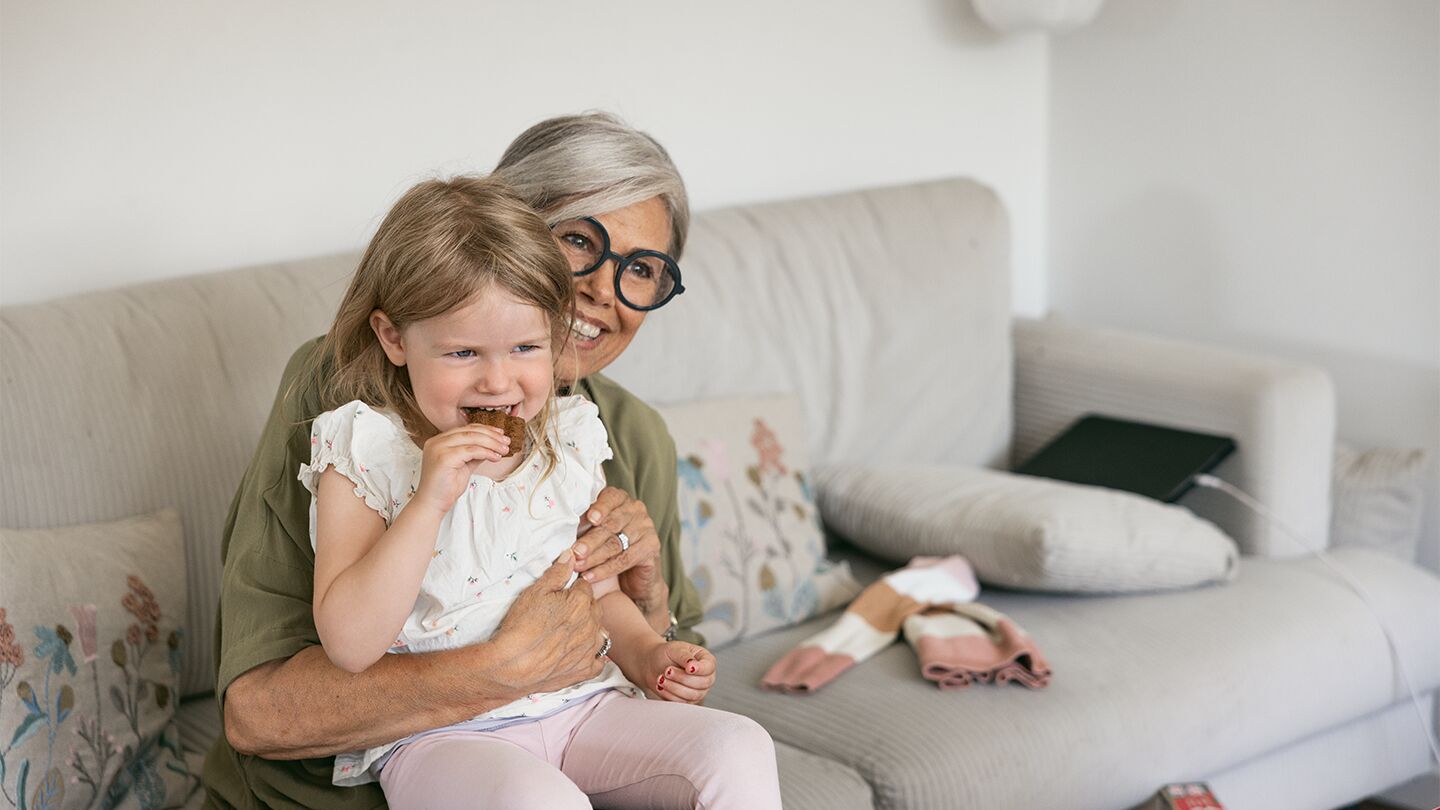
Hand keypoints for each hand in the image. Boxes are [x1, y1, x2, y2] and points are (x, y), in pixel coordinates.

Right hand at [411, 425, 510, 514]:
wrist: (432, 504)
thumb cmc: (446, 487)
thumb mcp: (464, 466)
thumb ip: (474, 454)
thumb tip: (492, 445)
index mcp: (439, 441)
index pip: (465, 429)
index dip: (485, 429)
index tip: (500, 434)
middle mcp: (437, 441)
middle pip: (470, 431)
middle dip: (491, 435)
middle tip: (506, 441)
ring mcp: (439, 448)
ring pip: (472, 438)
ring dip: (492, 443)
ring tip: (504, 449)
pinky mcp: (444, 457)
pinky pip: (471, 450)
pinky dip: (486, 452)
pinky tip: (496, 457)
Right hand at [490, 551, 605, 694]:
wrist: (511, 667)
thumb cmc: (521, 625)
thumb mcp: (535, 591)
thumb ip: (557, 572)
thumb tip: (571, 555)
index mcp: (582, 602)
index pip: (585, 588)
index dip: (571, 590)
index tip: (560, 596)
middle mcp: (592, 625)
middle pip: (594, 609)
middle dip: (582, 609)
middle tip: (560, 615)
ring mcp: (590, 649)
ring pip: (598, 633)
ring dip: (588, 631)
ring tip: (566, 634)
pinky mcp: (585, 670)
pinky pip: (598, 660)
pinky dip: (590, 656)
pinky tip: (576, 654)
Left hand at [573, 488, 665, 615]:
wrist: (634, 576)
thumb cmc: (609, 548)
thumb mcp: (596, 533)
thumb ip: (585, 526)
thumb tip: (561, 528)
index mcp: (621, 500)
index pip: (611, 498)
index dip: (600, 508)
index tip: (590, 518)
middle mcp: (636, 510)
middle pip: (611, 524)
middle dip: (590, 539)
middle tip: (575, 551)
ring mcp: (646, 527)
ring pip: (616, 543)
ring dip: (594, 557)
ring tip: (578, 566)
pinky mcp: (652, 547)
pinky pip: (625, 559)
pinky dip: (605, 570)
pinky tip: (590, 576)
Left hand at [637, 641, 714, 703]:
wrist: (653, 664)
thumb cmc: (666, 654)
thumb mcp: (675, 649)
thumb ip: (685, 657)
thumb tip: (692, 666)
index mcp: (706, 660)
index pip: (709, 667)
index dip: (700, 669)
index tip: (687, 668)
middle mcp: (705, 676)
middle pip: (702, 683)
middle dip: (682, 678)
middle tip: (668, 670)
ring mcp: (698, 690)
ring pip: (692, 695)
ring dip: (674, 687)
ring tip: (661, 678)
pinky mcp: (688, 700)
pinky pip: (682, 703)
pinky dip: (669, 695)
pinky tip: (661, 686)